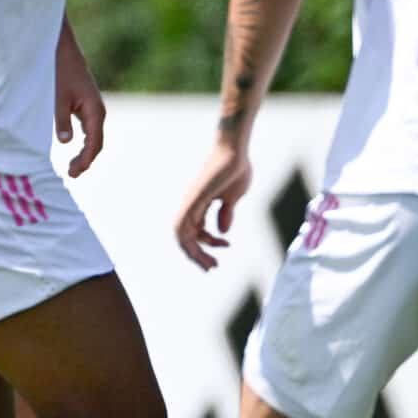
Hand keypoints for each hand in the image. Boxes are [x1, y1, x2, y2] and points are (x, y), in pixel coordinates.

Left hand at [55, 31, 107, 176]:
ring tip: (73, 167)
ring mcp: (93, 108)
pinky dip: (84, 143)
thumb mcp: (57, 97)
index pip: (94, 143)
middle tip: (71, 174)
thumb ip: (61, 120)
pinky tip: (74, 150)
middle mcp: (98, 111)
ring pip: (94, 137)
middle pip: (96, 143)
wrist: (62, 50)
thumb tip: (65, 142)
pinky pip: (89, 129)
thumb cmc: (59, 71)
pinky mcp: (86, 105)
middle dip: (86, 160)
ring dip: (85, 153)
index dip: (85, 160)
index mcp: (95, 110)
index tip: (74, 173)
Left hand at [173, 141, 253, 270]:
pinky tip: (205, 248)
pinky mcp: (194, 198)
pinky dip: (190, 239)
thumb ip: (226, 213)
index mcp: (199, 206)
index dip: (207, 247)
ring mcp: (191, 201)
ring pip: (182, 235)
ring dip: (194, 253)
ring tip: (211, 265)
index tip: (224, 252)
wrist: (235, 150)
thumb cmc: (235, 168)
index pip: (195, 233)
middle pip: (185, 238)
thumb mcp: (232, 198)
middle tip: (212, 268)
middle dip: (197, 256)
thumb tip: (222, 232)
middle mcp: (191, 205)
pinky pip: (184, 224)